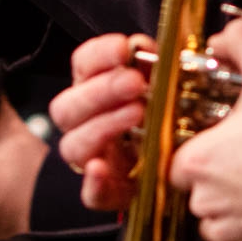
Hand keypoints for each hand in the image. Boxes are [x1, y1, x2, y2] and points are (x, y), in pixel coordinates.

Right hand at [50, 32, 154, 212]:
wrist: (174, 163)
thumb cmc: (165, 115)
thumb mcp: (162, 84)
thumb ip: (151, 64)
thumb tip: (140, 46)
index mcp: (95, 89)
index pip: (82, 65)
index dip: (98, 55)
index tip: (123, 48)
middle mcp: (84, 123)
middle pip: (67, 106)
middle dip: (100, 91)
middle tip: (134, 83)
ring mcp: (93, 160)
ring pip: (73, 146)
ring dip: (102, 126)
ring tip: (137, 113)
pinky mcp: (108, 193)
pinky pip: (90, 194)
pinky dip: (94, 182)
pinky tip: (101, 169)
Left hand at [170, 16, 241, 240]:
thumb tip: (226, 35)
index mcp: (199, 160)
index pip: (176, 157)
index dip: (196, 148)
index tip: (217, 142)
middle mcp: (205, 199)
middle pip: (192, 190)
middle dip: (213, 179)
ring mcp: (227, 231)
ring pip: (208, 224)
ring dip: (223, 213)